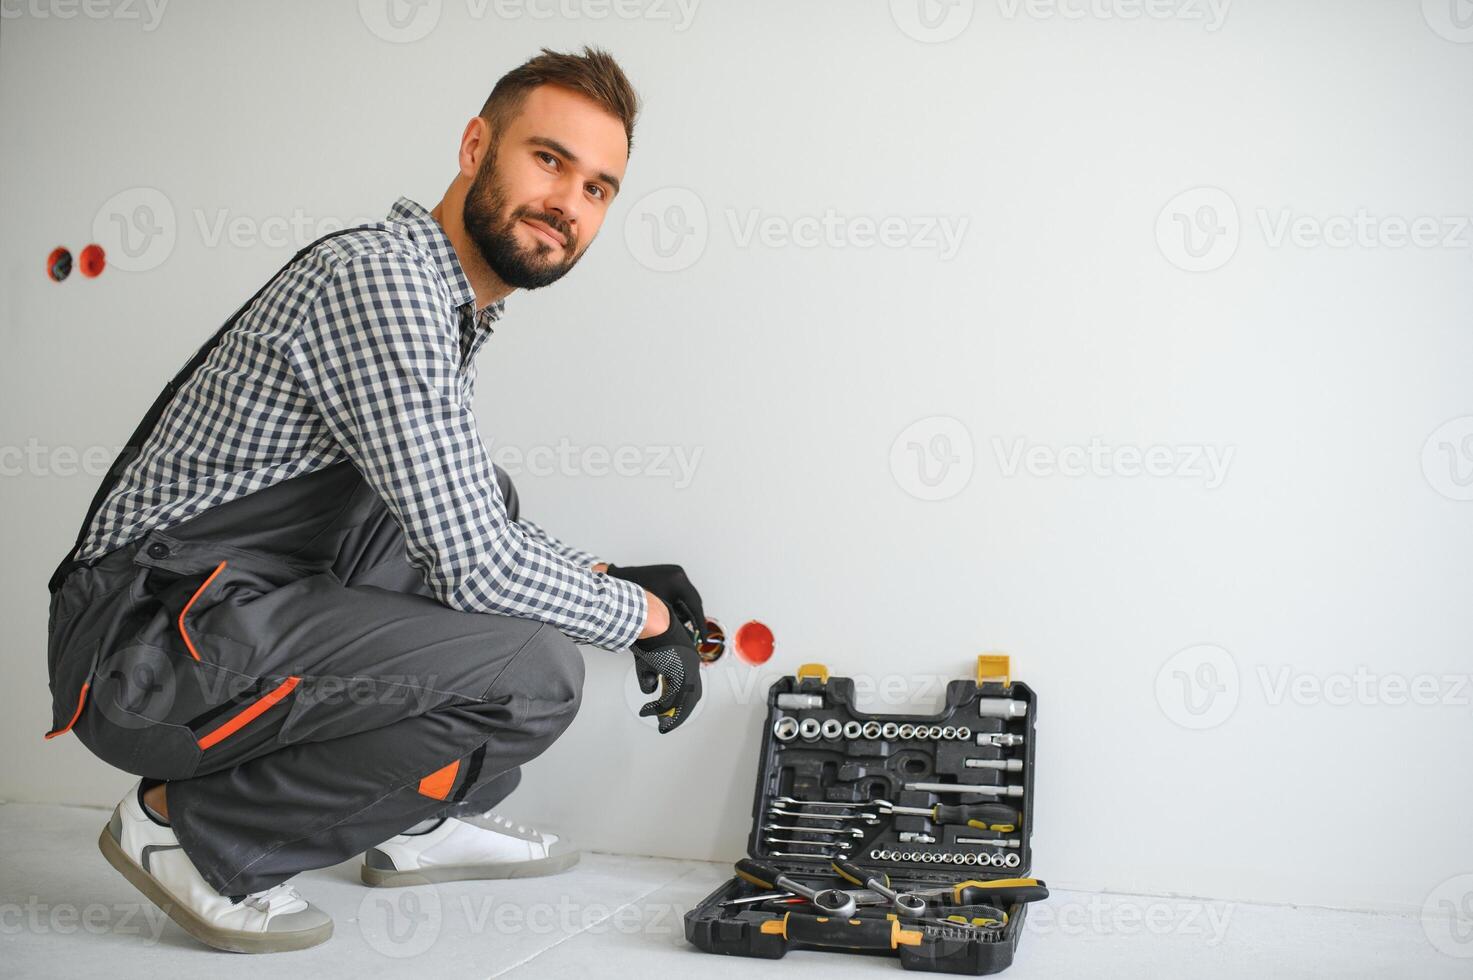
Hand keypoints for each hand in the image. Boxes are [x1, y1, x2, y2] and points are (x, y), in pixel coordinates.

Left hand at [605, 563, 705, 644]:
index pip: (695, 606)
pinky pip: (681, 594)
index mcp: (678, 581)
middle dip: (692, 619)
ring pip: (688, 599)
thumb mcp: (657, 612)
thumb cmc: (633, 596)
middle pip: (694, 602)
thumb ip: (673, 623)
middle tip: (694, 635)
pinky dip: (677, 605)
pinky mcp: (672, 574)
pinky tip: (667, 612)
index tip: (703, 639)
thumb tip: (686, 638)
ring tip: (669, 620)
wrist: (618, 579)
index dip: (700, 625)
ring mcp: (676, 573)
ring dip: (683, 612)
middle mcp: (679, 574)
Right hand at [631, 607, 702, 733]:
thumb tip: (650, 690)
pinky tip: (648, 711)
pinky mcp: (679, 672)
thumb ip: (650, 676)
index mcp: (687, 660)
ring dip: (670, 714)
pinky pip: (671, 697)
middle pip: (691, 697)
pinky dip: (660, 708)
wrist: (648, 619)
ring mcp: (687, 669)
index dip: (682, 702)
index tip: (670, 711)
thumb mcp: (648, 660)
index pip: (690, 687)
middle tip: (667, 724)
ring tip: (660, 724)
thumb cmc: (648, 635)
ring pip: (682, 701)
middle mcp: (691, 665)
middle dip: (679, 713)